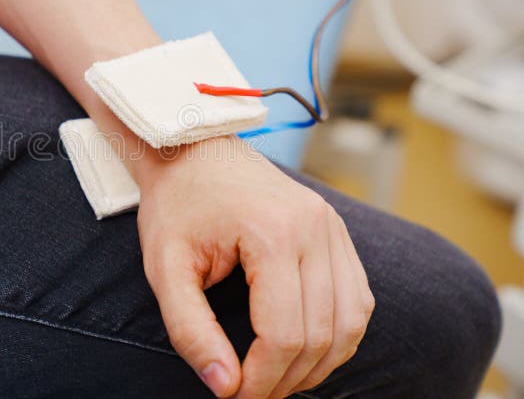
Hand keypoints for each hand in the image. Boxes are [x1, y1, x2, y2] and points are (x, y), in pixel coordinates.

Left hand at [135, 136, 374, 397]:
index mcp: (273, 233)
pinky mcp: (337, 230)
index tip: (234, 395)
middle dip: (287, 379)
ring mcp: (333, 226)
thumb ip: (190, 330)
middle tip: (252, 393)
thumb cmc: (176, 206)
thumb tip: (225, 387)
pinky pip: (358, 297)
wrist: (194, 149)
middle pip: (321, 334)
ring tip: (279, 379)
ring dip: (320, 363)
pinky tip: (307, 348)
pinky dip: (339, 333)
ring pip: (351, 322)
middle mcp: (315, 228)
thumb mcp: (165, 267)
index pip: (283, 333)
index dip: (262, 380)